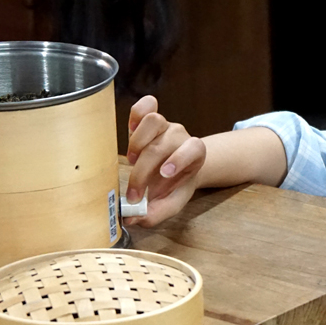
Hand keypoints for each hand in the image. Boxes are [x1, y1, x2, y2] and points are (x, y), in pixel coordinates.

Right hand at [124, 95, 206, 227]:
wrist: (174, 168)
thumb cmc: (172, 185)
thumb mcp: (171, 202)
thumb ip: (156, 212)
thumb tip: (133, 218)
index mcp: (195, 154)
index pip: (195, 148)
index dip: (180, 158)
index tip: (165, 173)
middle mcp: (181, 136)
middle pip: (162, 145)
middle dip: (143, 171)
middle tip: (133, 193)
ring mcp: (165, 125)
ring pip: (154, 121)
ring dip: (137, 142)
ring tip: (131, 161)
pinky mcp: (148, 118)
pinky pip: (144, 106)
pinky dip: (135, 114)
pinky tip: (130, 129)